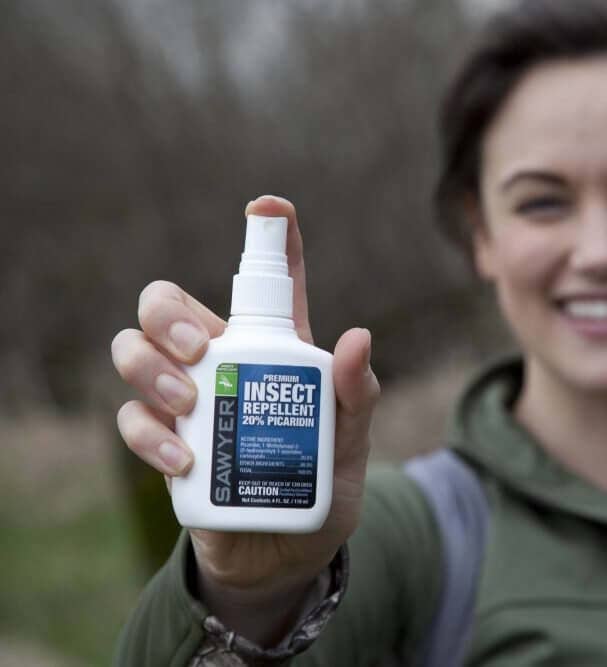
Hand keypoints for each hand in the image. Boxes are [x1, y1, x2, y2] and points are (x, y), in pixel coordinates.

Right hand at [111, 195, 379, 640]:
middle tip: (199, 347)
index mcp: (272, 350)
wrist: (283, 553)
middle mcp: (220, 363)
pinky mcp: (164, 442)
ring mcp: (186, 401)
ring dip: (150, 366)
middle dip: (168, 312)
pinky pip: (133, 418)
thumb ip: (357, 395)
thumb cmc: (321, 485)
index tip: (268, 206)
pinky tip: (183, 458)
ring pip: (134, 349)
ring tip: (188, 399)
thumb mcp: (351, 442)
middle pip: (166, 304)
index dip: (270, 238)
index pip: (269, 284)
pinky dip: (150, 433)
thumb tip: (359, 337)